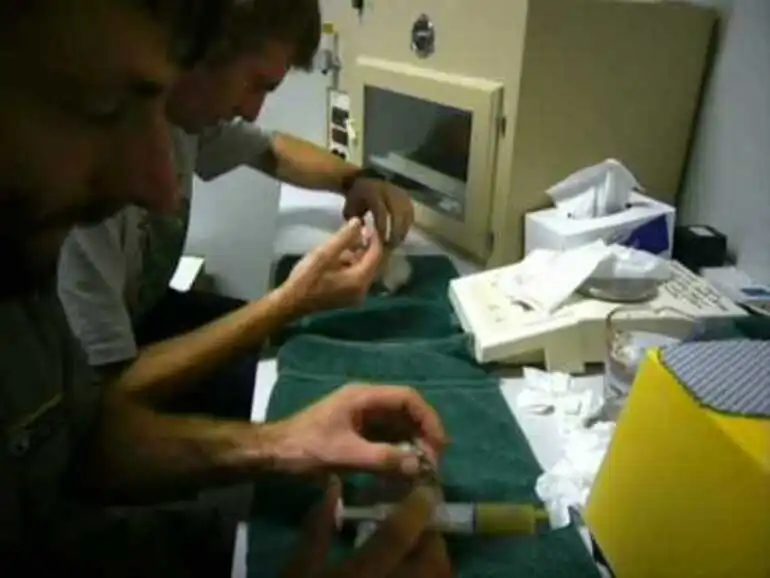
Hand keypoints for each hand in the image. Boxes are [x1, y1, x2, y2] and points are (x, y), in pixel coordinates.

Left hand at [271, 384, 446, 476]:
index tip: (440, 445)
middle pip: (406, 411)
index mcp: (364, 396)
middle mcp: (366, 401)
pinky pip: (387, 437)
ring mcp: (362, 416)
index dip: (429, 418)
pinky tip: (405, 469)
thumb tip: (419, 465)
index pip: (408, 398)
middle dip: (424, 434)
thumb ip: (382, 459)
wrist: (273, 454)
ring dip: (413, 444)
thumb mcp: (345, 455)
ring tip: (423, 469)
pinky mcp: (357, 432)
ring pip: (398, 425)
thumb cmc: (305, 448)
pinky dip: (399, 451)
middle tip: (434, 463)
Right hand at [280, 218, 382, 315]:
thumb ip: (343, 237)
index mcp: (360, 280)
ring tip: (345, 239)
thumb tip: (358, 222)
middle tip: (357, 228)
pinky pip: (357, 276)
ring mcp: (356, 295)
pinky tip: (339, 255)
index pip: (376, 254)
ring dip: (357, 254)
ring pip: (364, 269)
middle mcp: (363, 290)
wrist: (291, 303)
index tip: (369, 222)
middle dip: (366, 245)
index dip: (374, 236)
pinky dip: (352, 264)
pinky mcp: (348, 297)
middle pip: (372, 262)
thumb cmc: (306, 278)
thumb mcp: (324, 254)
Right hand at [281, 478, 449, 577]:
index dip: (416, 509)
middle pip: (432, 562)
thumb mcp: (297, 571)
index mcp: (358, 577)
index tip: (424, 490)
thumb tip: (334, 486)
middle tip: (420, 527)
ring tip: (418, 554)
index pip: (396, 537)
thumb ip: (317, 528)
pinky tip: (413, 574)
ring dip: (436, 563)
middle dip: (432, 539)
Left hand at [343, 178, 414, 246]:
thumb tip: (365, 241)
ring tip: (397, 242)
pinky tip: (402, 234)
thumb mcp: (350, 211)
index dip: (383, 228)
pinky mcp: (405, 196)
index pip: (381, 212)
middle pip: (397, 214)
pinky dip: (408, 225)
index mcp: (373, 193)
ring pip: (406, 214)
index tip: (382, 242)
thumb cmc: (355, 198)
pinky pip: (410, 212)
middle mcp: (388, 191)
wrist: (362, 179)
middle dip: (396, 232)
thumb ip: (356, 225)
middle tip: (392, 246)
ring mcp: (399, 193)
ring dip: (403, 230)